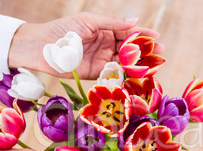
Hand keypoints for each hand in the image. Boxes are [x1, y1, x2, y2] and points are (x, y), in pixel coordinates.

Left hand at [8, 12, 164, 78]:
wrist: (42, 48)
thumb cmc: (64, 30)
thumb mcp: (89, 22)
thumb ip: (112, 23)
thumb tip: (135, 21)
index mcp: (106, 30)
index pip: (128, 33)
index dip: (143, 36)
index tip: (157, 38)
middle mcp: (107, 45)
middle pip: (130, 49)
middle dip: (145, 51)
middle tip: (160, 54)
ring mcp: (103, 60)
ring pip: (125, 62)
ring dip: (139, 64)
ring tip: (153, 66)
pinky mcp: (96, 74)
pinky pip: (114, 74)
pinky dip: (125, 75)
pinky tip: (137, 77)